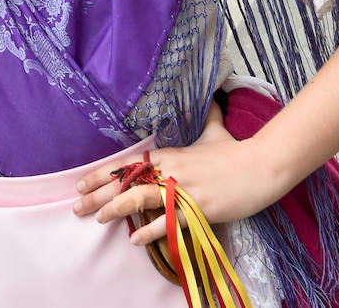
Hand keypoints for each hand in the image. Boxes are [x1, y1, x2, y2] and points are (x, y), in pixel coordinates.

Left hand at [71, 103, 284, 245]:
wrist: (261, 165)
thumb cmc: (236, 152)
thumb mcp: (216, 131)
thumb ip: (208, 118)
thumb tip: (211, 100)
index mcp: (170, 155)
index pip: (127, 165)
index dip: (101, 175)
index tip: (80, 184)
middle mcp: (171, 170)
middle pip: (126, 182)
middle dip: (98, 195)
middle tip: (77, 207)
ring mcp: (183, 190)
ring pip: (141, 198)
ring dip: (116, 209)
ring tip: (98, 220)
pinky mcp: (197, 207)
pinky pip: (168, 221)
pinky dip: (150, 230)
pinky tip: (135, 239)